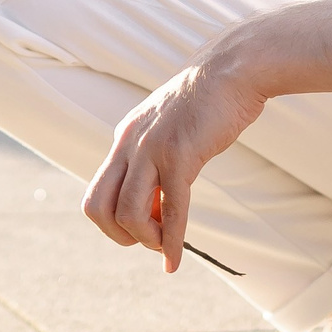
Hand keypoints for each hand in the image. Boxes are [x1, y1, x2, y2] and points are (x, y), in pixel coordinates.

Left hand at [81, 47, 268, 272]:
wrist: (235, 68)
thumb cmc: (209, 101)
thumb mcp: (169, 128)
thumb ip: (156, 157)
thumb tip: (158, 198)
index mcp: (124, 137)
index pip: (98, 191)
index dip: (115, 220)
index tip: (147, 224)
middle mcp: (129, 143)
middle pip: (96, 206)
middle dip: (117, 234)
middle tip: (147, 240)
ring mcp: (152, 148)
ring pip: (128, 213)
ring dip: (146, 239)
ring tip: (166, 244)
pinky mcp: (181, 154)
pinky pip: (171, 209)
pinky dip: (171, 242)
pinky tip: (173, 262)